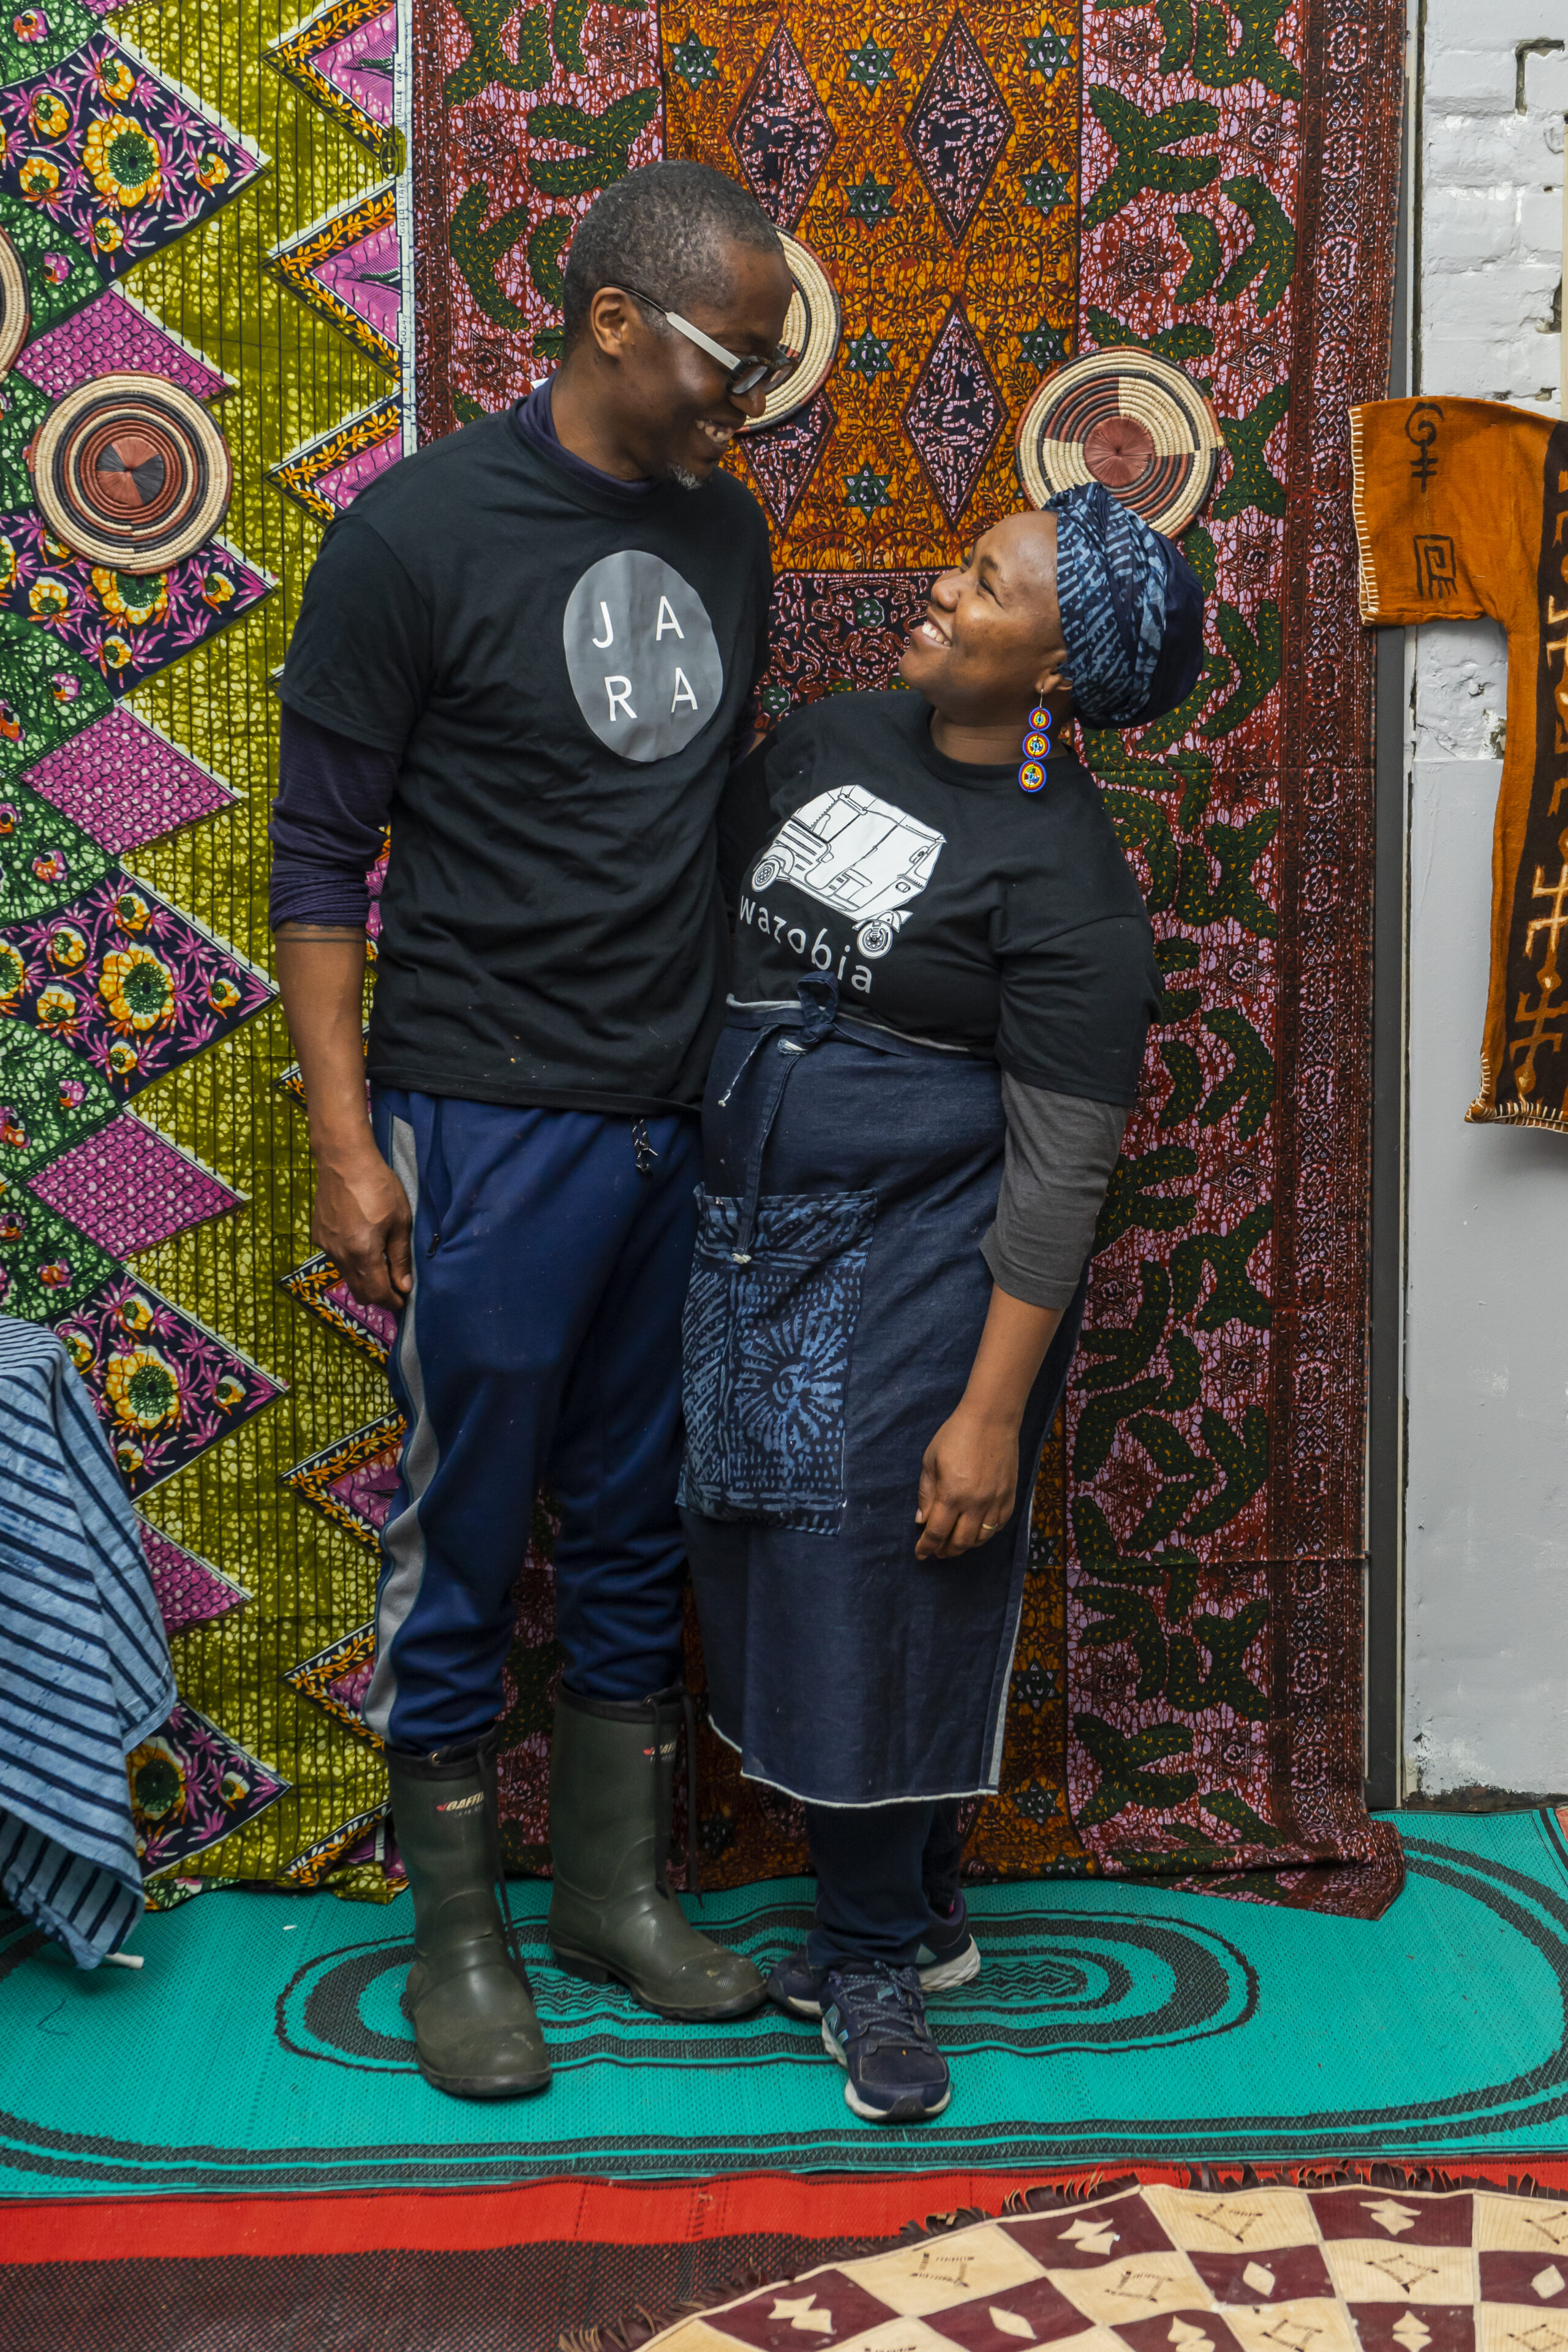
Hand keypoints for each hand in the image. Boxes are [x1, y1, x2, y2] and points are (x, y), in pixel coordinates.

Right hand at [310, 1137, 412, 1310]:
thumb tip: (403, 1286)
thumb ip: (400, 1257)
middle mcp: (340, 1255)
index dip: (391, 1303)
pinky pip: (336, 1259)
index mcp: (363, 1254)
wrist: (344, 1161)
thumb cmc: (378, 1187)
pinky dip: (350, 1261)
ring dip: (364, 1278)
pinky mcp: (318, 1235)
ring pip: (346, 1276)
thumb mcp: (400, 1221)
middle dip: (378, 1295)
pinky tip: (361, 1243)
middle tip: (394, 1287)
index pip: (377, 1294)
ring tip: (380, 1263)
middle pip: (359, 1291)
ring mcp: (326, 1246)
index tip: (403, 1301)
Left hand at [914, 1407, 1019, 1559]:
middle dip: (945, 1551)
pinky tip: (976, 1532)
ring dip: (965, 1546)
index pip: (937, 1532)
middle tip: (937, 1552)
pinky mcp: (1009, 1497)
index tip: (921, 1554)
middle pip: (960, 1542)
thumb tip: (922, 1520)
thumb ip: (926, 1493)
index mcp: (951, 1494)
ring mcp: (995, 1502)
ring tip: (955, 1545)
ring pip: (981, 1539)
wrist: (992, 1419)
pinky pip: (998, 1526)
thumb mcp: (930, 1461)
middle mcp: (975, 1504)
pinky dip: (985, 1535)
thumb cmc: (955, 1435)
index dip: (927, 1547)